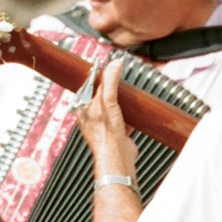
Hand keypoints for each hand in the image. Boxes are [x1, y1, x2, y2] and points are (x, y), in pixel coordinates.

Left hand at [75, 57, 135, 180]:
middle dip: (113, 88)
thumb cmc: (106, 132)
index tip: (108, 66)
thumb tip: (115, 63)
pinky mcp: (119, 132)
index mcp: (84, 107)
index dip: (98, 76)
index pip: (89, 85)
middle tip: (122, 79)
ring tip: (130, 93)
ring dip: (123, 101)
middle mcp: (93, 115)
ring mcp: (106, 124)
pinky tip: (137, 111)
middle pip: (103, 95)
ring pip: (114, 106)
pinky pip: (125, 119)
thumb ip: (110, 81)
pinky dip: (131, 115)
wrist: (117, 157)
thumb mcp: (107, 101)